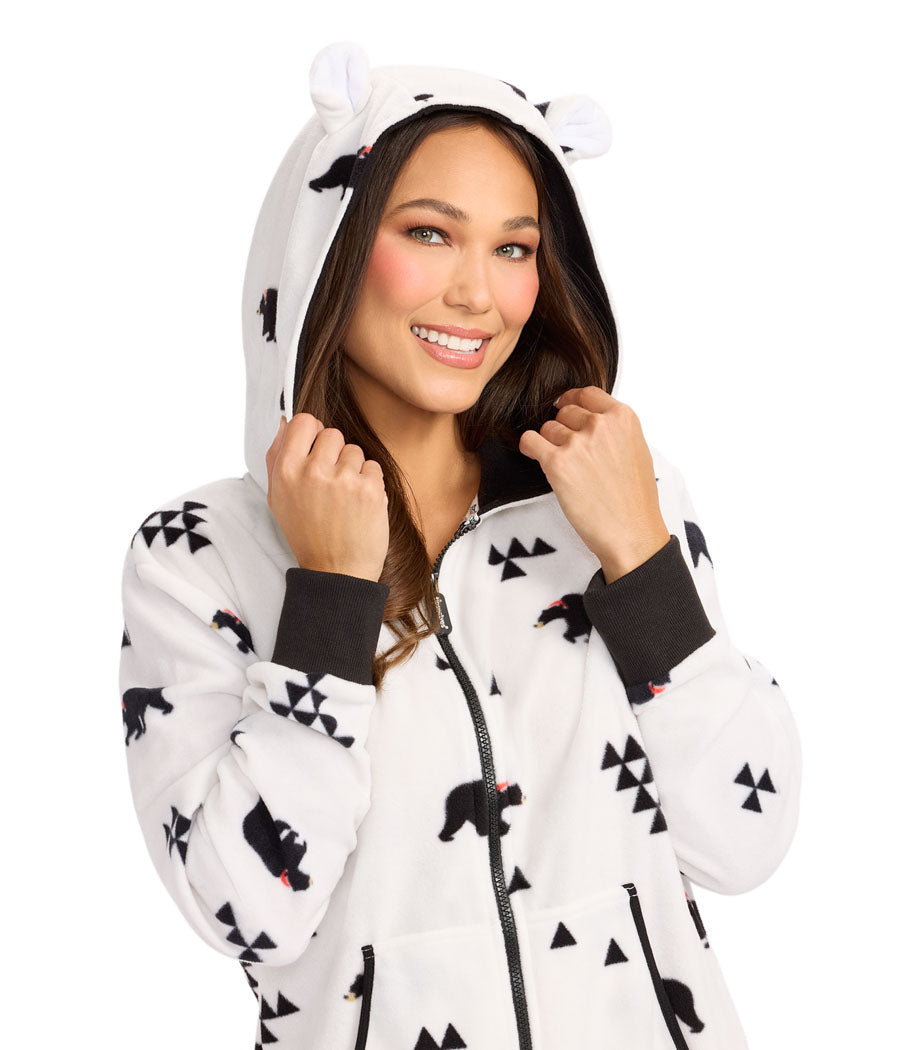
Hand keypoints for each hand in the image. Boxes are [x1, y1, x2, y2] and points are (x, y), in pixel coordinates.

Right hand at [265, 414, 389, 583]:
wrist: (336, 572)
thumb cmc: (307, 535)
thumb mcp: (278, 499)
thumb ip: (277, 458)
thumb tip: (284, 422)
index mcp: (286, 472)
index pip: (303, 421)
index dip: (312, 433)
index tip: (316, 449)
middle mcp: (312, 472)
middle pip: (332, 433)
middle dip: (334, 454)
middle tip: (331, 483)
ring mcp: (343, 480)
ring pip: (354, 450)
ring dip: (353, 469)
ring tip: (344, 498)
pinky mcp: (370, 489)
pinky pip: (373, 467)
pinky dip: (370, 483)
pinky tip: (359, 505)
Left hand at [518, 387, 670, 582]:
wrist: (631, 533)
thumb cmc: (635, 500)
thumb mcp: (637, 450)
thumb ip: (615, 429)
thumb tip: (591, 419)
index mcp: (623, 417)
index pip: (587, 393)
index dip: (571, 401)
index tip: (564, 408)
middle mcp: (600, 425)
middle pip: (564, 412)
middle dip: (563, 429)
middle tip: (572, 454)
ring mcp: (578, 442)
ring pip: (547, 429)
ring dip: (549, 444)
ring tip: (565, 468)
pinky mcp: (557, 462)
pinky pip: (530, 441)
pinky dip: (529, 447)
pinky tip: (536, 456)